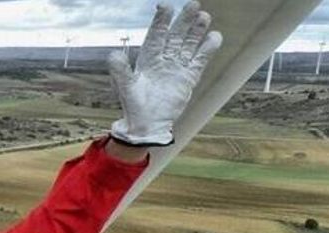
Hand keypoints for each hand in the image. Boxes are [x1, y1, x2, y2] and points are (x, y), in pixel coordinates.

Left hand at [108, 1, 221, 146]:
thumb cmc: (134, 106)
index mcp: (147, 59)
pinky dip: (207, 49)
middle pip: (175, 35)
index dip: (161, 21)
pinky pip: (199, 60)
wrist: (147, 124)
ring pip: (188, 44)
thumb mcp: (125, 87)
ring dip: (196, 31)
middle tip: (193, 5)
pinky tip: (214, 36)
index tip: (165, 6)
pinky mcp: (188, 77)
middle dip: (183, 20)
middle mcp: (163, 59)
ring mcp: (177, 67)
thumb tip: (114, 55)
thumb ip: (121, 71)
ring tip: (204, 17)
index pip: (156, 35)